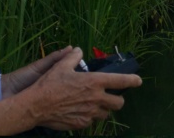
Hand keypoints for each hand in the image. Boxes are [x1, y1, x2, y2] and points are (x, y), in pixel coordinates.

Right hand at [22, 47, 141, 130]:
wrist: (35, 106)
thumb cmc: (49, 85)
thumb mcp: (61, 66)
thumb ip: (73, 57)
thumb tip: (78, 50)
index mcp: (95, 82)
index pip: (122, 81)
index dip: (133, 80)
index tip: (138, 81)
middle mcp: (96, 98)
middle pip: (119, 103)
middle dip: (117, 100)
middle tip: (110, 97)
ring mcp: (90, 113)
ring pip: (106, 114)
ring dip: (103, 110)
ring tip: (94, 105)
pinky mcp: (82, 123)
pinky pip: (91, 121)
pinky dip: (90, 117)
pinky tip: (81, 112)